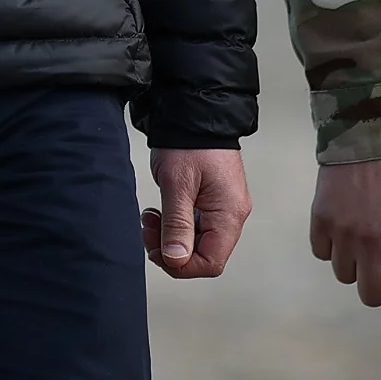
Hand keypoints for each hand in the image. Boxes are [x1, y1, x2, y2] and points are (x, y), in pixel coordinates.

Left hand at [145, 147, 250, 277]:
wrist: (194, 113)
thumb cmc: (189, 143)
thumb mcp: (177, 185)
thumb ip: (177, 224)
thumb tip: (176, 259)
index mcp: (229, 214)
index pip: (211, 262)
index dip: (183, 266)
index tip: (159, 252)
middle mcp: (231, 214)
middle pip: (204, 254)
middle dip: (172, 250)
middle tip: (149, 231)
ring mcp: (223, 207)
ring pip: (197, 241)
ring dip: (170, 236)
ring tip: (151, 218)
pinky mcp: (212, 200)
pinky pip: (195, 225)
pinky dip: (175, 224)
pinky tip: (160, 212)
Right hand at [309, 149, 380, 305]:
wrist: (369, 131)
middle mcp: (370, 244)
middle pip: (372, 295)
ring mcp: (341, 233)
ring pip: (345, 274)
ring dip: (358, 263)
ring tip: (365, 240)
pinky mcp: (319, 219)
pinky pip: (321, 251)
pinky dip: (333, 246)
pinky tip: (345, 229)